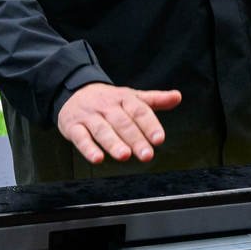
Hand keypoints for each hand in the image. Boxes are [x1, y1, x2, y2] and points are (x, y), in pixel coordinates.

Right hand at [56, 83, 180, 165]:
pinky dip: (88, 149)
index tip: (159, 139)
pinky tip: (97, 158)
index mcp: (123, 99)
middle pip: (122, 123)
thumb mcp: (131, 97)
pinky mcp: (73, 127)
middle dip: (135, 139)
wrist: (73, 91)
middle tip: (146, 155)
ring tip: (124, 156)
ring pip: (102, 130)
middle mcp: (107, 107)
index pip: (139, 110)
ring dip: (113, 143)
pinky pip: (80, 137)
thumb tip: (177, 97)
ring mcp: (89, 116)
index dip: (150, 125)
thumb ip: (155, 100)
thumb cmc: (108, 100)